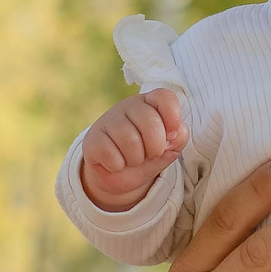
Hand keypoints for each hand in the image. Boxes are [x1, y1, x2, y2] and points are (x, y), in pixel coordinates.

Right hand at [80, 88, 188, 209]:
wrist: (118, 174)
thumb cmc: (146, 154)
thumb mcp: (168, 148)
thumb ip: (178, 138)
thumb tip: (172, 135)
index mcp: (150, 103)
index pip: (165, 97)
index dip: (173, 116)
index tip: (171, 134)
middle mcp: (128, 106)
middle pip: (150, 122)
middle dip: (155, 147)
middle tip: (150, 154)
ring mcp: (108, 120)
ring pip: (130, 141)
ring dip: (136, 159)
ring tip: (132, 159)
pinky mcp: (92, 139)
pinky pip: (111, 155)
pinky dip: (118, 166)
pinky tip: (115, 162)